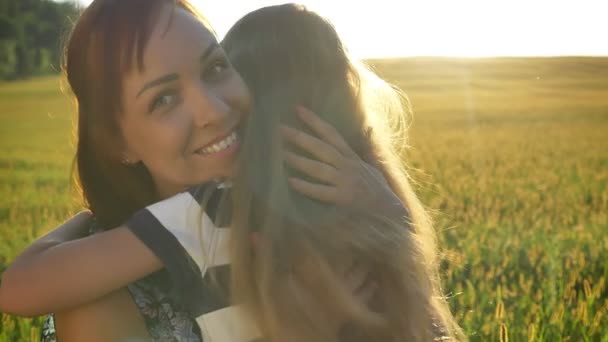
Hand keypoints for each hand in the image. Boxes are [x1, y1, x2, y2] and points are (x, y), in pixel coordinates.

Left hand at [281, 106, 404, 217]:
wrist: (390, 211)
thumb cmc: (379, 189)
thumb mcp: (373, 166)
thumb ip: (366, 149)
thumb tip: (368, 129)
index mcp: (351, 157)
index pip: (331, 134)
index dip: (315, 121)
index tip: (298, 109)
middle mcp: (347, 166)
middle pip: (321, 148)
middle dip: (300, 137)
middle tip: (280, 129)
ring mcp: (345, 181)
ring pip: (319, 168)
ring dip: (299, 160)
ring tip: (282, 154)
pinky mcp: (343, 198)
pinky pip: (321, 191)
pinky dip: (306, 187)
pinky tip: (292, 182)